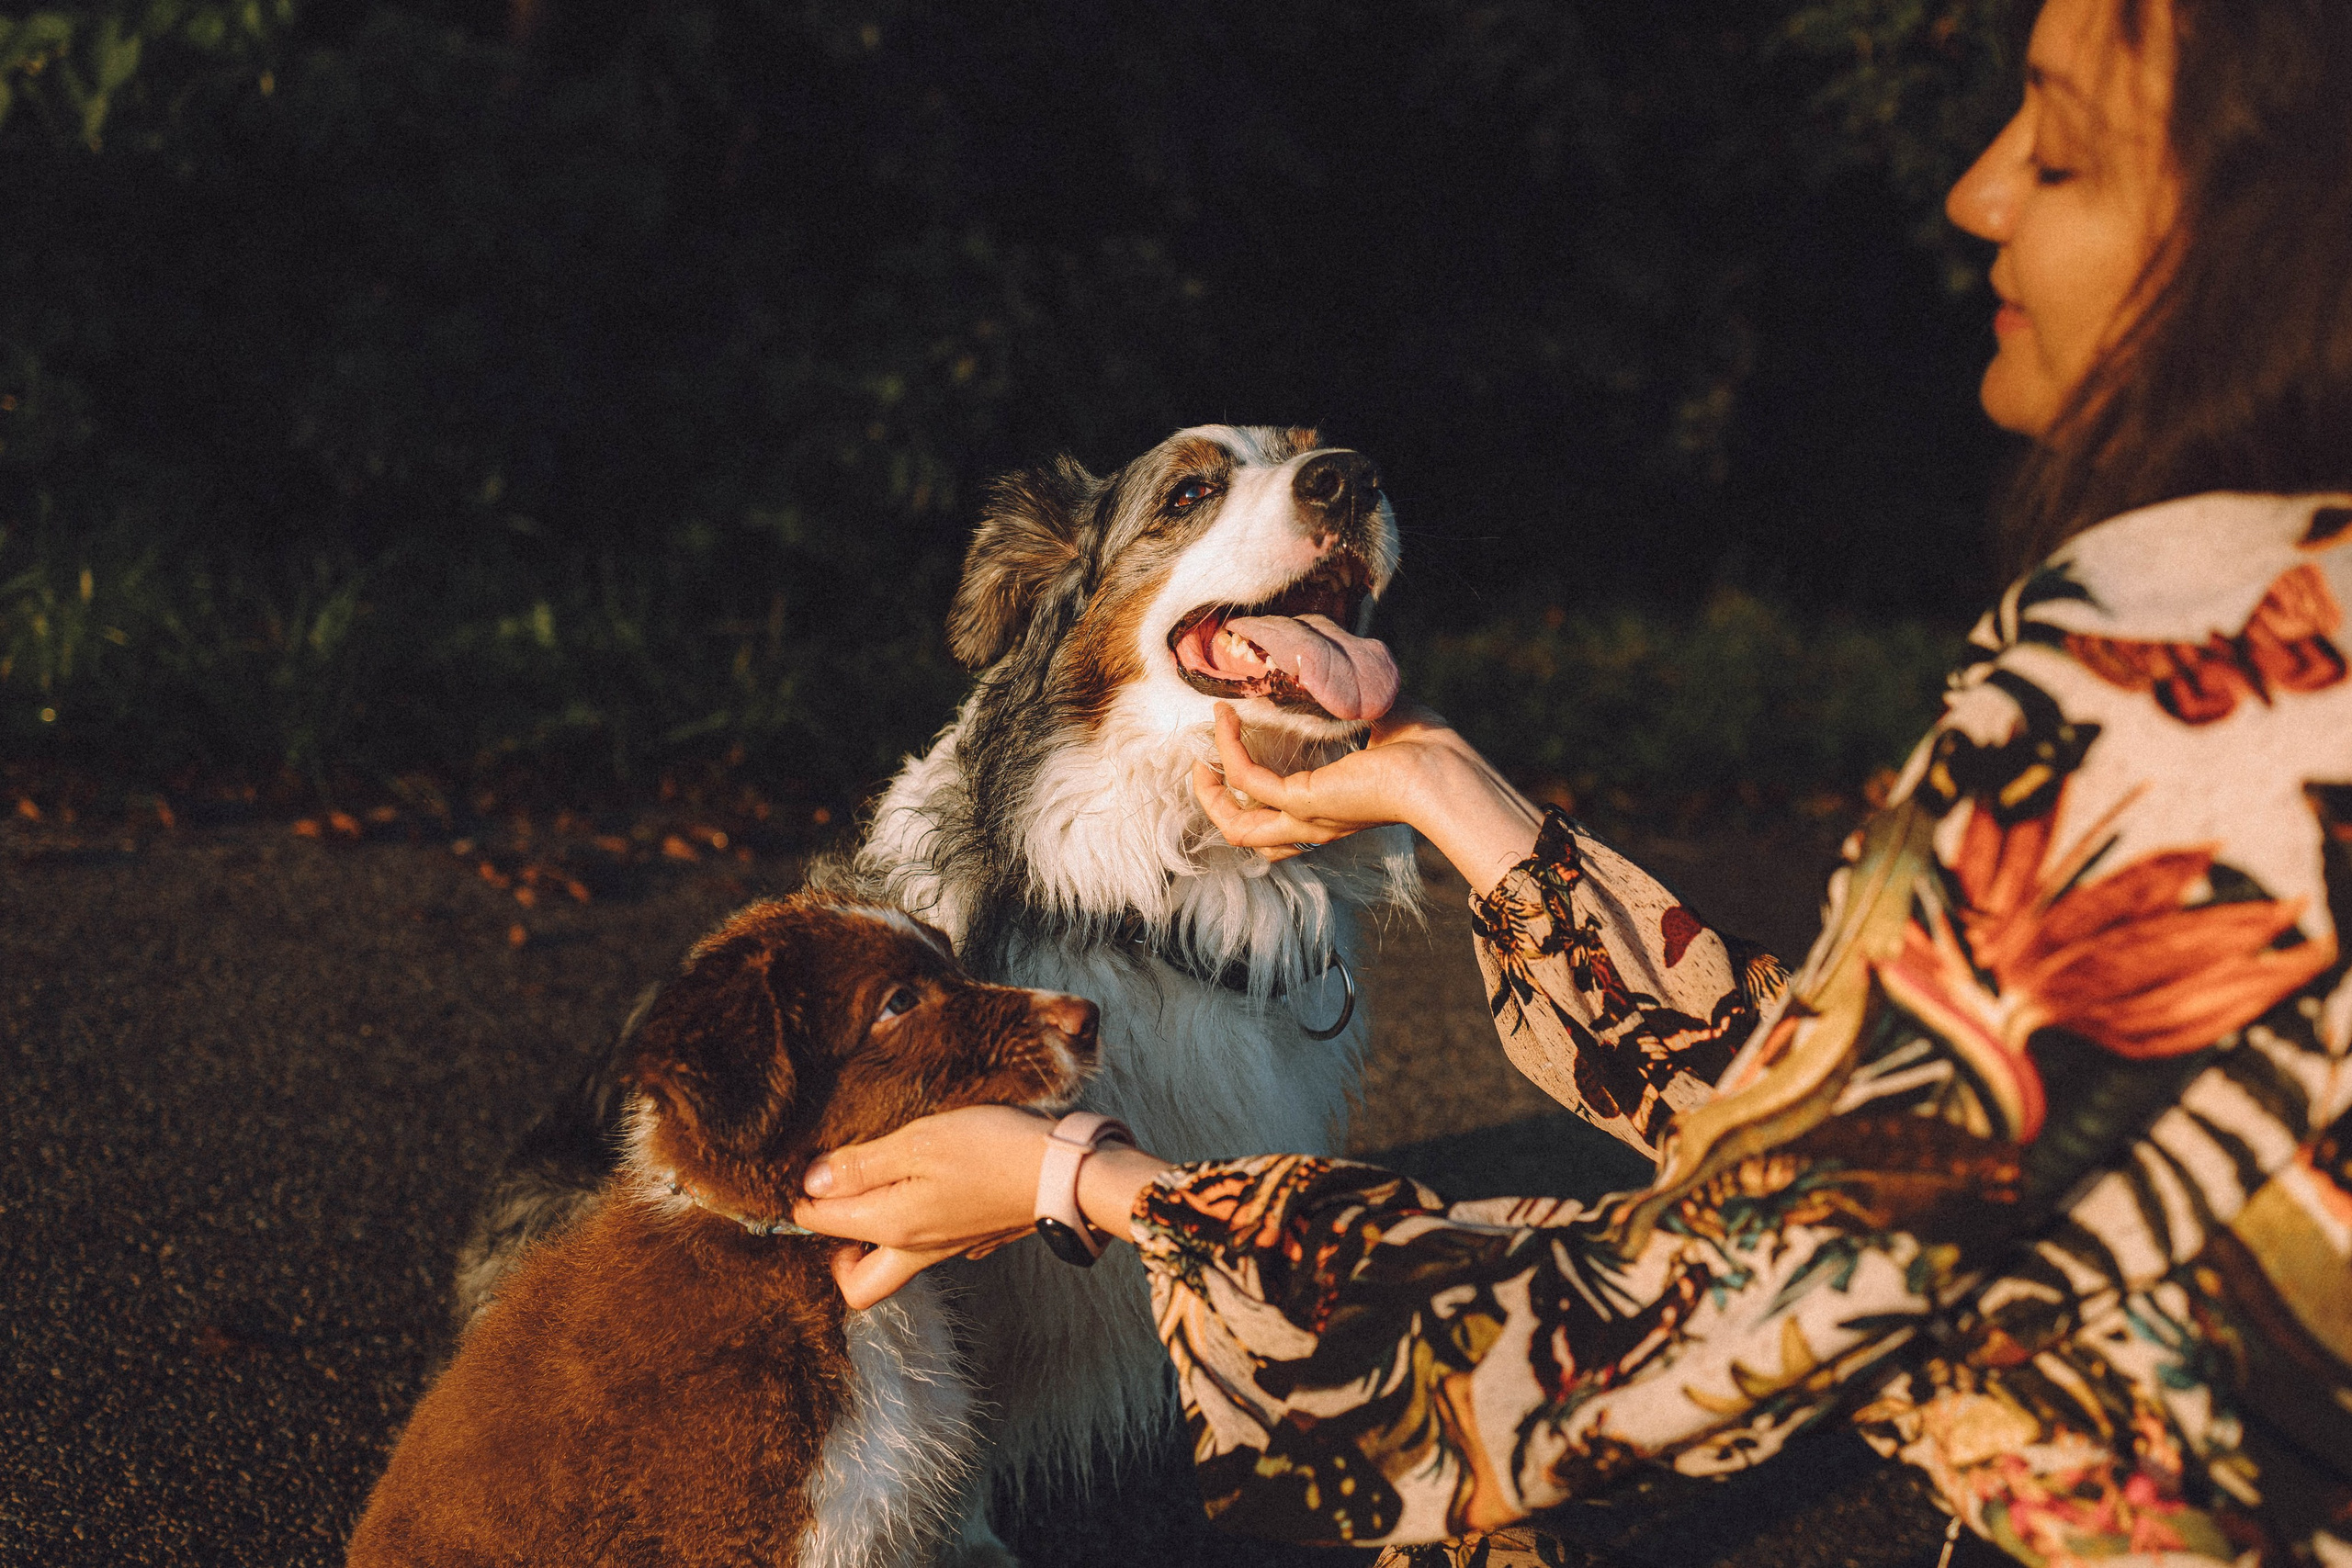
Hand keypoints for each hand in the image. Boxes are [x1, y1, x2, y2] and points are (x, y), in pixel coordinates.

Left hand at [790, 1104, 1170, 1309]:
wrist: (1066, 1172)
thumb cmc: (992, 1151)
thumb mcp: (918, 1142)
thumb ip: (862, 1165)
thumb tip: (812, 1182)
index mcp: (891, 1226)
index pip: (820, 1224)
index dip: (803, 1196)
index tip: (805, 1166)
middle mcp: (913, 1250)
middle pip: (855, 1283)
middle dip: (834, 1250)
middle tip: (837, 1201)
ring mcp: (945, 1249)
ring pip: (890, 1266)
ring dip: (870, 1237)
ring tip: (874, 1185)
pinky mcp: (970, 1239)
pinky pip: (923, 1248)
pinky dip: (908, 1227)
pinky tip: (919, 1186)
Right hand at [1190, 701, 1544, 895]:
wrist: (1444, 770)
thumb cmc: (1427, 748)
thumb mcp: (1375, 721)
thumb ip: (1347, 703)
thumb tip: (1332, 667)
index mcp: (1333, 808)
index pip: (1279, 826)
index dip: (1249, 799)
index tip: (1236, 755)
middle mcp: (1315, 823)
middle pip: (1247, 837)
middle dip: (1216, 802)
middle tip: (1205, 762)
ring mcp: (1307, 818)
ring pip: (1237, 828)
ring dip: (1211, 790)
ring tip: (1204, 749)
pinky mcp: (1304, 801)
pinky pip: (1247, 779)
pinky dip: (1230, 748)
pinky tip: (1228, 718)